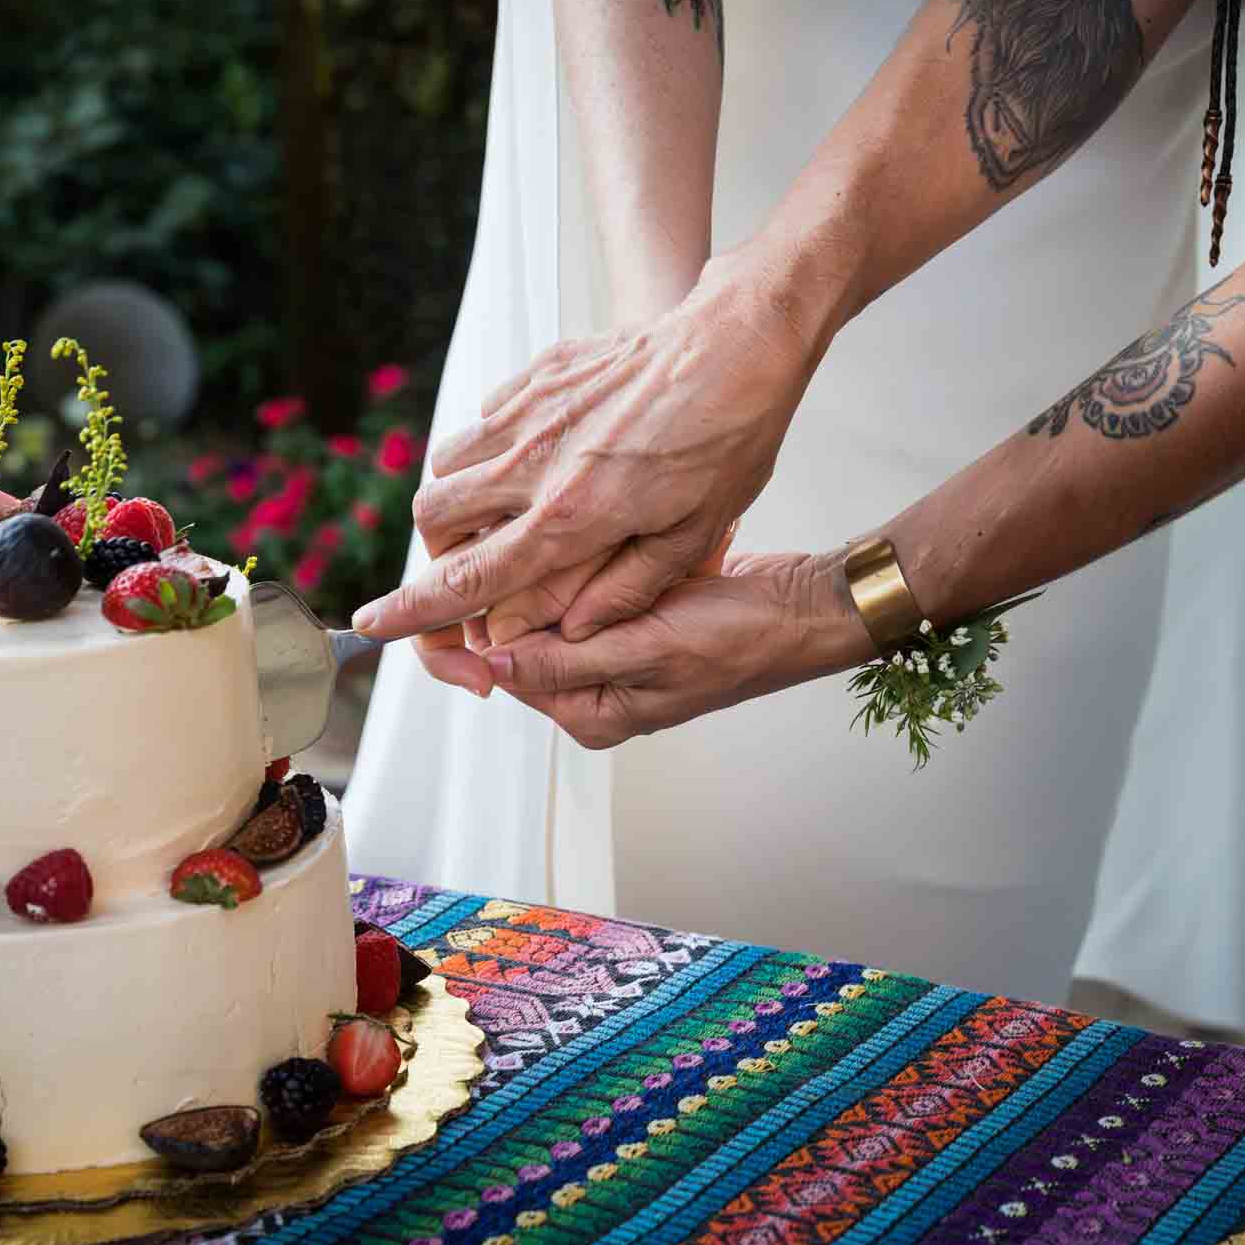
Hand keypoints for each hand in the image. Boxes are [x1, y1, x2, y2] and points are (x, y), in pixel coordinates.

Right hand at [351, 248, 822, 642]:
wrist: (742, 337)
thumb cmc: (731, 439)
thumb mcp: (694, 535)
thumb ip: (622, 589)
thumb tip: (563, 631)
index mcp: (572, 515)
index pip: (470, 578)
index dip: (413, 611)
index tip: (372, 624)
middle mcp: (535, 461)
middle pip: (435, 519)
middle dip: (437, 553)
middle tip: (471, 566)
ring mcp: (533, 409)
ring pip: (448, 462)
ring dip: (459, 498)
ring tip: (500, 514)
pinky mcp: (543, 371)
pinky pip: (486, 416)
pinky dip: (492, 447)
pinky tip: (538, 455)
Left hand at [410, 520, 740, 697]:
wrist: (801, 610)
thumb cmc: (738, 638)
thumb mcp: (644, 650)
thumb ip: (563, 662)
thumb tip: (489, 665)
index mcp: (587, 710)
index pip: (494, 671)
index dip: (459, 629)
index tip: (443, 585)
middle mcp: (591, 687)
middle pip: (514, 630)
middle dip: (514, 583)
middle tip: (527, 534)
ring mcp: (610, 650)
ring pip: (546, 600)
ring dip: (555, 564)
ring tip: (578, 533)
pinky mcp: (629, 616)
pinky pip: (586, 584)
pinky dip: (591, 559)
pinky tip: (611, 536)